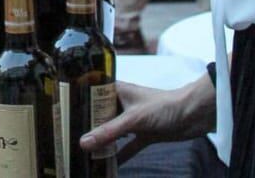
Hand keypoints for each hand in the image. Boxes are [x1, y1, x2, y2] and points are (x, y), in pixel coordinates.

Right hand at [79, 77, 215, 163]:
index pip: (90, 94)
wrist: (194, 114)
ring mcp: (133, 120)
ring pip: (112, 132)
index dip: (76, 103)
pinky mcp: (144, 134)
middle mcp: (121, 103)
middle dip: (86, 127)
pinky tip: (108, 165)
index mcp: (116, 90)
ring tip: (83, 153)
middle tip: (68, 138)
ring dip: (102, 142)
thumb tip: (83, 143)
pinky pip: (127, 146)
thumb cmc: (164, 106)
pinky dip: (119, 155)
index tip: (60, 115)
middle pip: (98, 116)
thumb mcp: (132, 119)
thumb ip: (108, 132)